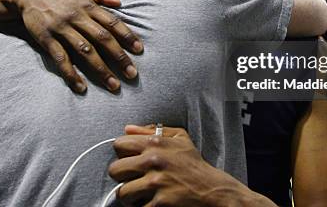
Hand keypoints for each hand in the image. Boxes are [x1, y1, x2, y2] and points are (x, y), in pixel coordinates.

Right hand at [13, 0, 142, 92]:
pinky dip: (71, 73)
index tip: (139, 50)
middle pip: (102, 38)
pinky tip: (81, 87)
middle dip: (118, 57)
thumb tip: (120, 1)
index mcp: (88, 7)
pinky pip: (61, 59)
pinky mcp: (47, 40)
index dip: (126, 36)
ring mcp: (61, 29)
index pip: (112, 22)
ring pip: (84, 51)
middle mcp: (77, 17)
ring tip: (113, 85)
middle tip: (132, 74)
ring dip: (100, 69)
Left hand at [109, 125, 274, 206]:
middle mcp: (153, 161)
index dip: (123, 153)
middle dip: (123, 176)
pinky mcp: (159, 203)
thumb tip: (128, 128)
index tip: (131, 160)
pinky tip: (153, 202)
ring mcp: (155, 183)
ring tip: (142, 193)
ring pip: (122, 192)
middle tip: (134, 179)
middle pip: (114, 169)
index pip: (119, 144)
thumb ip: (152, 131)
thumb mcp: (179, 138)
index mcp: (155, 143)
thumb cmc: (194, 164)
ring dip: (131, 195)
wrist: (212, 190)